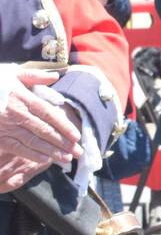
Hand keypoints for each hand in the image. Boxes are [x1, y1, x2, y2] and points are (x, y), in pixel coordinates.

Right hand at [0, 70, 83, 190]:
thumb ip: (35, 76)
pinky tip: (45, 160)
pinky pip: (17, 147)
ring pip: (33, 141)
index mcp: (23, 98)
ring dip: (52, 151)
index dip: (64, 126)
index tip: (77, 136)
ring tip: (66, 158)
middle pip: (45, 130)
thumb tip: (55, 76)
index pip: (49, 114)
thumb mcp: (13, 75)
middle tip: (78, 152)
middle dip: (63, 143)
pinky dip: (31, 154)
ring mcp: (6, 126)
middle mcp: (17, 113)